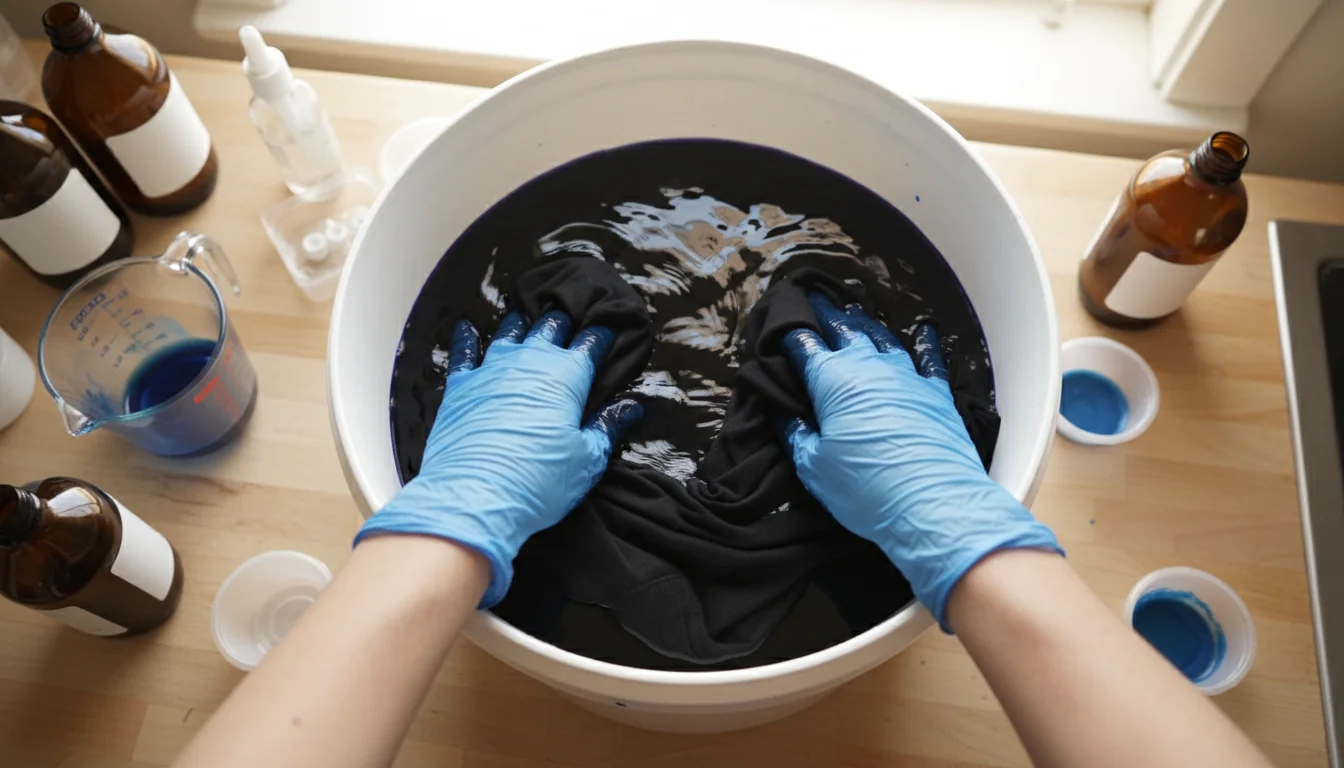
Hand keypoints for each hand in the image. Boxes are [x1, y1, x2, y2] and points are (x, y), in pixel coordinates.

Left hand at [356, 311, 641, 606]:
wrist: (476, 497)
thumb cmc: (538, 481)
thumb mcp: (587, 459)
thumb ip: (608, 427)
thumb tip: (632, 407)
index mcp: (567, 377)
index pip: (589, 345)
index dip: (600, 335)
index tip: (607, 328)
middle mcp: (530, 363)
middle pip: (550, 329)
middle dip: (562, 320)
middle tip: (568, 314)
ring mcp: (492, 371)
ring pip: (509, 333)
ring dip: (521, 323)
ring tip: (527, 314)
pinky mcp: (461, 387)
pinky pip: (464, 352)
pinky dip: (466, 337)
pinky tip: (465, 325)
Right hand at [782, 294, 1060, 628]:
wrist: (933, 505)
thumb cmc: (865, 490)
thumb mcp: (814, 467)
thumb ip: (795, 432)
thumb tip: (780, 409)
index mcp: (833, 381)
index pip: (805, 346)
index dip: (790, 333)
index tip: (778, 324)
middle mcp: (869, 368)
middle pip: (844, 330)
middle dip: (826, 314)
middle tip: (815, 299)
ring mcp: (907, 376)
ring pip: (882, 338)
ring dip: (865, 323)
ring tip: (854, 311)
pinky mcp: (936, 393)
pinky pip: (929, 359)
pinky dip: (925, 342)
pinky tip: (924, 330)